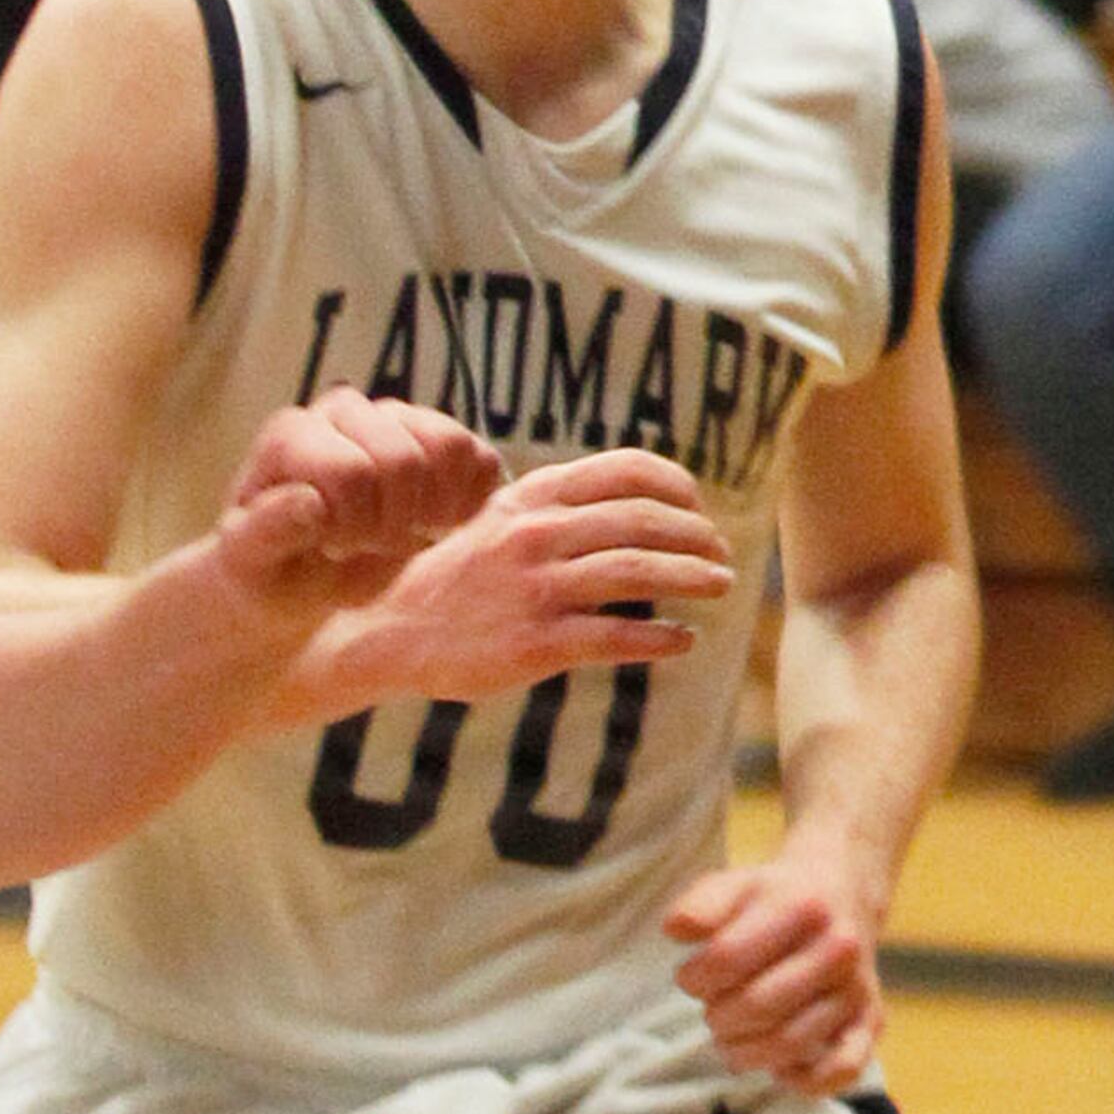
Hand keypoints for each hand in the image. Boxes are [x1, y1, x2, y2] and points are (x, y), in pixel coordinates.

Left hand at [213, 391, 502, 614]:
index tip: (334, 551)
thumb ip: (267, 533)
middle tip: (369, 548)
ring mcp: (396, 419)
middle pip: (405, 461)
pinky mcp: (439, 439)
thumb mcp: (251, 564)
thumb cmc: (272, 570)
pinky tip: (437, 527)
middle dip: (394, 525)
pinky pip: (481, 459)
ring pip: (450, 445)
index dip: (355, 527)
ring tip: (404, 536)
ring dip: (437, 510)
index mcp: (292, 434)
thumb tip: (307, 503)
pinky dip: (471, 503)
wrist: (302, 574)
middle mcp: (343, 411)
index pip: (351, 471)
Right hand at [307, 449, 739, 704]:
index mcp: (533, 497)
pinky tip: (684, 640)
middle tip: (722, 555)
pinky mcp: (537, 643)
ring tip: (722, 586)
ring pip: (639, 573)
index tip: (699, 507)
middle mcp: (538, 534)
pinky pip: (618, 636)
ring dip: (693, 577)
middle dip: (696, 537)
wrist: (391, 627)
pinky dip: (662, 638)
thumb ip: (558, 504)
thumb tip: (637, 501)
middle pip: (644, 521)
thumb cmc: (459, 574)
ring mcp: (537, 588)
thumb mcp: (501, 519)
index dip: (676, 486)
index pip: (626, 470)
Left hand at [663, 839, 886, 1093]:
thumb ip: (701, 904)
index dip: (694, 977)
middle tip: (711, 1011)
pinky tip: (779, 1068)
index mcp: (802, 907)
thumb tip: (675, 930)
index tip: (690, 978)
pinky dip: (805, 1080)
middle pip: (758, 1006)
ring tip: (732, 1038)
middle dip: (718, 1017)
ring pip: (791, 1042)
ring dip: (746, 1052)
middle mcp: (837, 948)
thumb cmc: (776, 898)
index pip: (727, 958)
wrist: (842, 894)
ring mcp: (855, 988)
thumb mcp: (736, 885)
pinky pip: (843, 1069)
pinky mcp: (871, 1021)